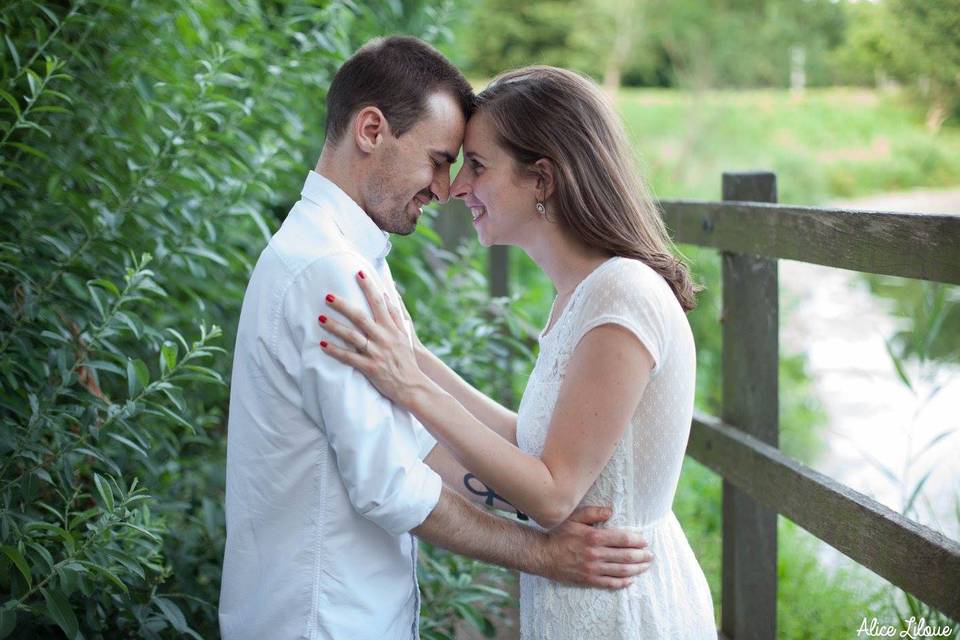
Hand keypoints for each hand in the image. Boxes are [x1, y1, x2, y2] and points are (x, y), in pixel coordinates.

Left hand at [318, 270, 426, 405]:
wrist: (413, 385)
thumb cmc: (407, 358)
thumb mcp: (404, 334)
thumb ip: (396, 315)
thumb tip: (389, 294)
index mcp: (392, 328)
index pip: (379, 302)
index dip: (369, 287)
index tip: (358, 273)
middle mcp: (383, 338)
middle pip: (361, 317)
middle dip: (343, 305)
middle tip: (328, 296)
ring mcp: (376, 353)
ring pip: (352, 337)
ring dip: (335, 327)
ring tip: (320, 318)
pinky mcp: (370, 368)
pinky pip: (349, 358)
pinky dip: (335, 351)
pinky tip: (322, 345)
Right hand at [539, 506, 652, 588]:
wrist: (542, 555)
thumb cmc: (559, 534)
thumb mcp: (574, 518)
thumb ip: (593, 513)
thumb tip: (611, 511)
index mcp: (594, 537)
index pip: (622, 539)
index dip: (637, 541)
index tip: (645, 542)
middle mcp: (595, 554)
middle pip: (625, 556)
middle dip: (641, 556)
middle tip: (650, 556)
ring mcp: (592, 569)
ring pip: (621, 570)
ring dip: (636, 569)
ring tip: (645, 566)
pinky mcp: (588, 580)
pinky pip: (609, 583)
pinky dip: (622, 582)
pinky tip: (630, 580)